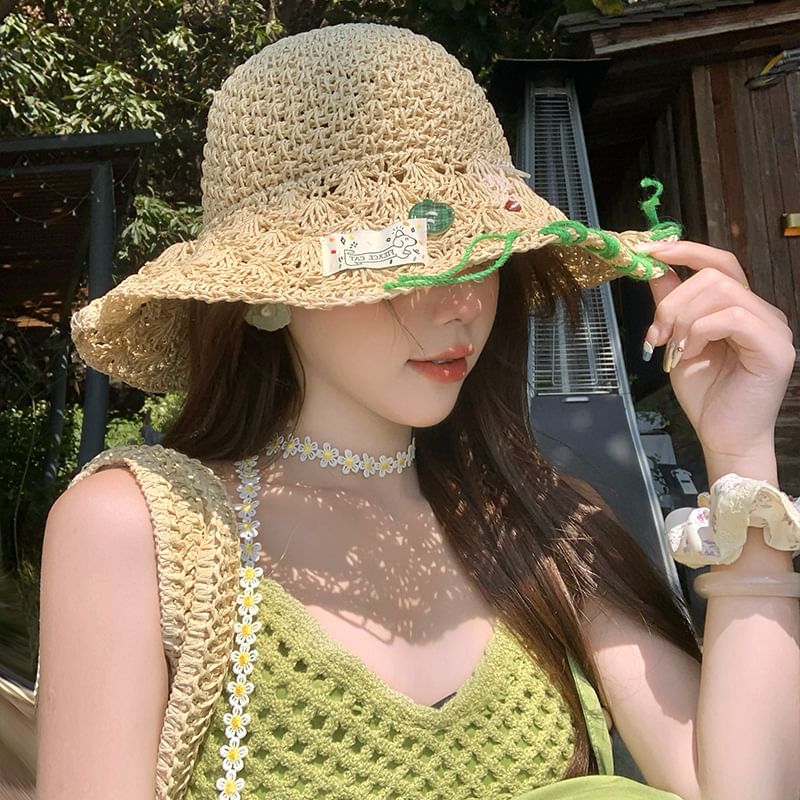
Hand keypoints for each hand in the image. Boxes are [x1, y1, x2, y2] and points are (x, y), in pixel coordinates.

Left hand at [639, 241, 794, 481]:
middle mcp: (762, 312)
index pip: (719, 262)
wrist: (723, 437)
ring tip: (672, 349)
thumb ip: (671, 306)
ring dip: (684, 318)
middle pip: (714, 274)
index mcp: (741, 308)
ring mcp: (773, 328)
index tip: (648, 251)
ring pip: (722, 291)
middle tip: (655, 334)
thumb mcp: (677, 342)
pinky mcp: (775, 348)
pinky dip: (701, 331)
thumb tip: (655, 269)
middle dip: (673, 300)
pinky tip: (690, 354)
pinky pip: (733, 316)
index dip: (685, 251)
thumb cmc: (706, 394)